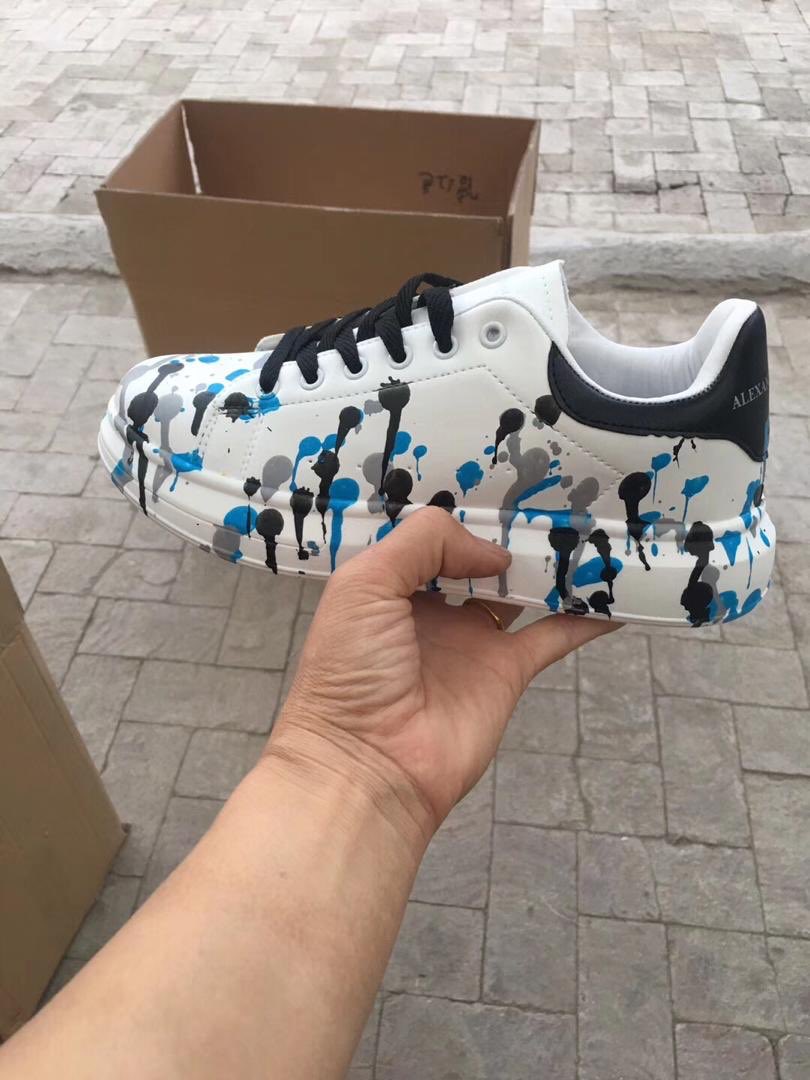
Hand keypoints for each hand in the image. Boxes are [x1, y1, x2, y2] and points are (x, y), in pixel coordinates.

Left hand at [272, 507, 615, 841]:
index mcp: (390, 584)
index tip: (497, 478)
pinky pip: (555, 636)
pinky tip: (615, 594)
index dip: (458, 511)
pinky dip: (585, 617)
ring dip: (550, 565)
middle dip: (509, 530)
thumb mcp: (364, 583)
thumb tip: (491, 551)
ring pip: (521, 590)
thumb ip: (424, 542)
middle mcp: (432, 608)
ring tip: (589, 527)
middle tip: (553, 492)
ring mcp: (473, 640)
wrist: (369, 765)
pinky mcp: (507, 672)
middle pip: (479, 559)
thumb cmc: (351, 669)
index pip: (429, 536)